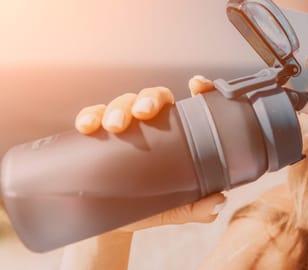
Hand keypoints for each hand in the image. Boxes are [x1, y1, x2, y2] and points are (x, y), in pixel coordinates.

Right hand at [73, 76, 222, 229]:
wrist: (118, 223)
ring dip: (119, 108)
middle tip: (144, 112)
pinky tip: (88, 126)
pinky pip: (92, 116)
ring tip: (116, 125)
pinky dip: (89, 116)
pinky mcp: (97, 135)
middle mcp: (151, 124)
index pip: (191, 104)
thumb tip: (219, 201)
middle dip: (149, 99)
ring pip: (123, 102)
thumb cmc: (152, 206)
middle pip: (154, 97)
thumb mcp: (177, 207)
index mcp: (176, 133)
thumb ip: (200, 206)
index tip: (197, 85)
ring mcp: (124, 127)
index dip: (198, 89)